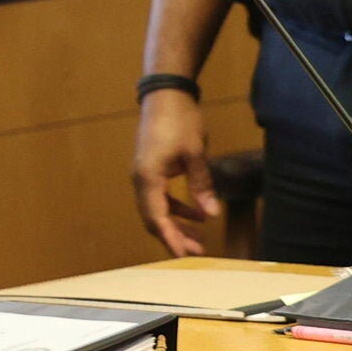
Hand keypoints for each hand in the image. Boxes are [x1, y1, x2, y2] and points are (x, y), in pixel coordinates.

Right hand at [132, 90, 220, 256]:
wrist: (165, 93)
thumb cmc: (179, 120)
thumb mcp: (195, 153)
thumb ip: (201, 185)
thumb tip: (211, 214)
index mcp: (148, 177)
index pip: (156, 217)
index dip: (170, 239)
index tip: (185, 257)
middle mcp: (140, 179)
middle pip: (153, 217)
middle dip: (174, 236)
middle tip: (198, 251)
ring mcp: (143, 174)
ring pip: (156, 208)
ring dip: (176, 224)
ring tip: (199, 237)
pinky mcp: (150, 168)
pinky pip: (160, 196)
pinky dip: (175, 208)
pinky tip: (197, 213)